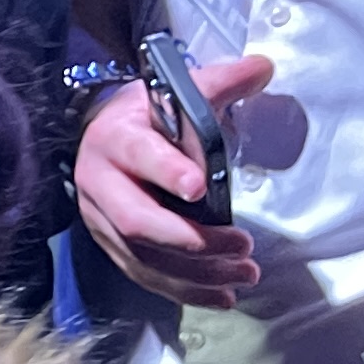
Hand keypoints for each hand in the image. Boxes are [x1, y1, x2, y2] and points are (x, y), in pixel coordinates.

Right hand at [72, 53, 270, 308]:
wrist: (102, 136)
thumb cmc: (145, 116)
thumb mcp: (176, 91)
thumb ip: (220, 82)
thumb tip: (264, 67)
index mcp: (116, 138)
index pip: (138, 155)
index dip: (166, 171)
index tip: (199, 187)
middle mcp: (99, 181)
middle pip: (134, 220)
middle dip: (190, 239)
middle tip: (242, 245)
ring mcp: (100, 219)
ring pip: (142, 256)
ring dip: (196, 273)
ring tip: (246, 272)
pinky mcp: (110, 245)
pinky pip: (143, 275)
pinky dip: (184, 291)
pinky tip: (223, 296)